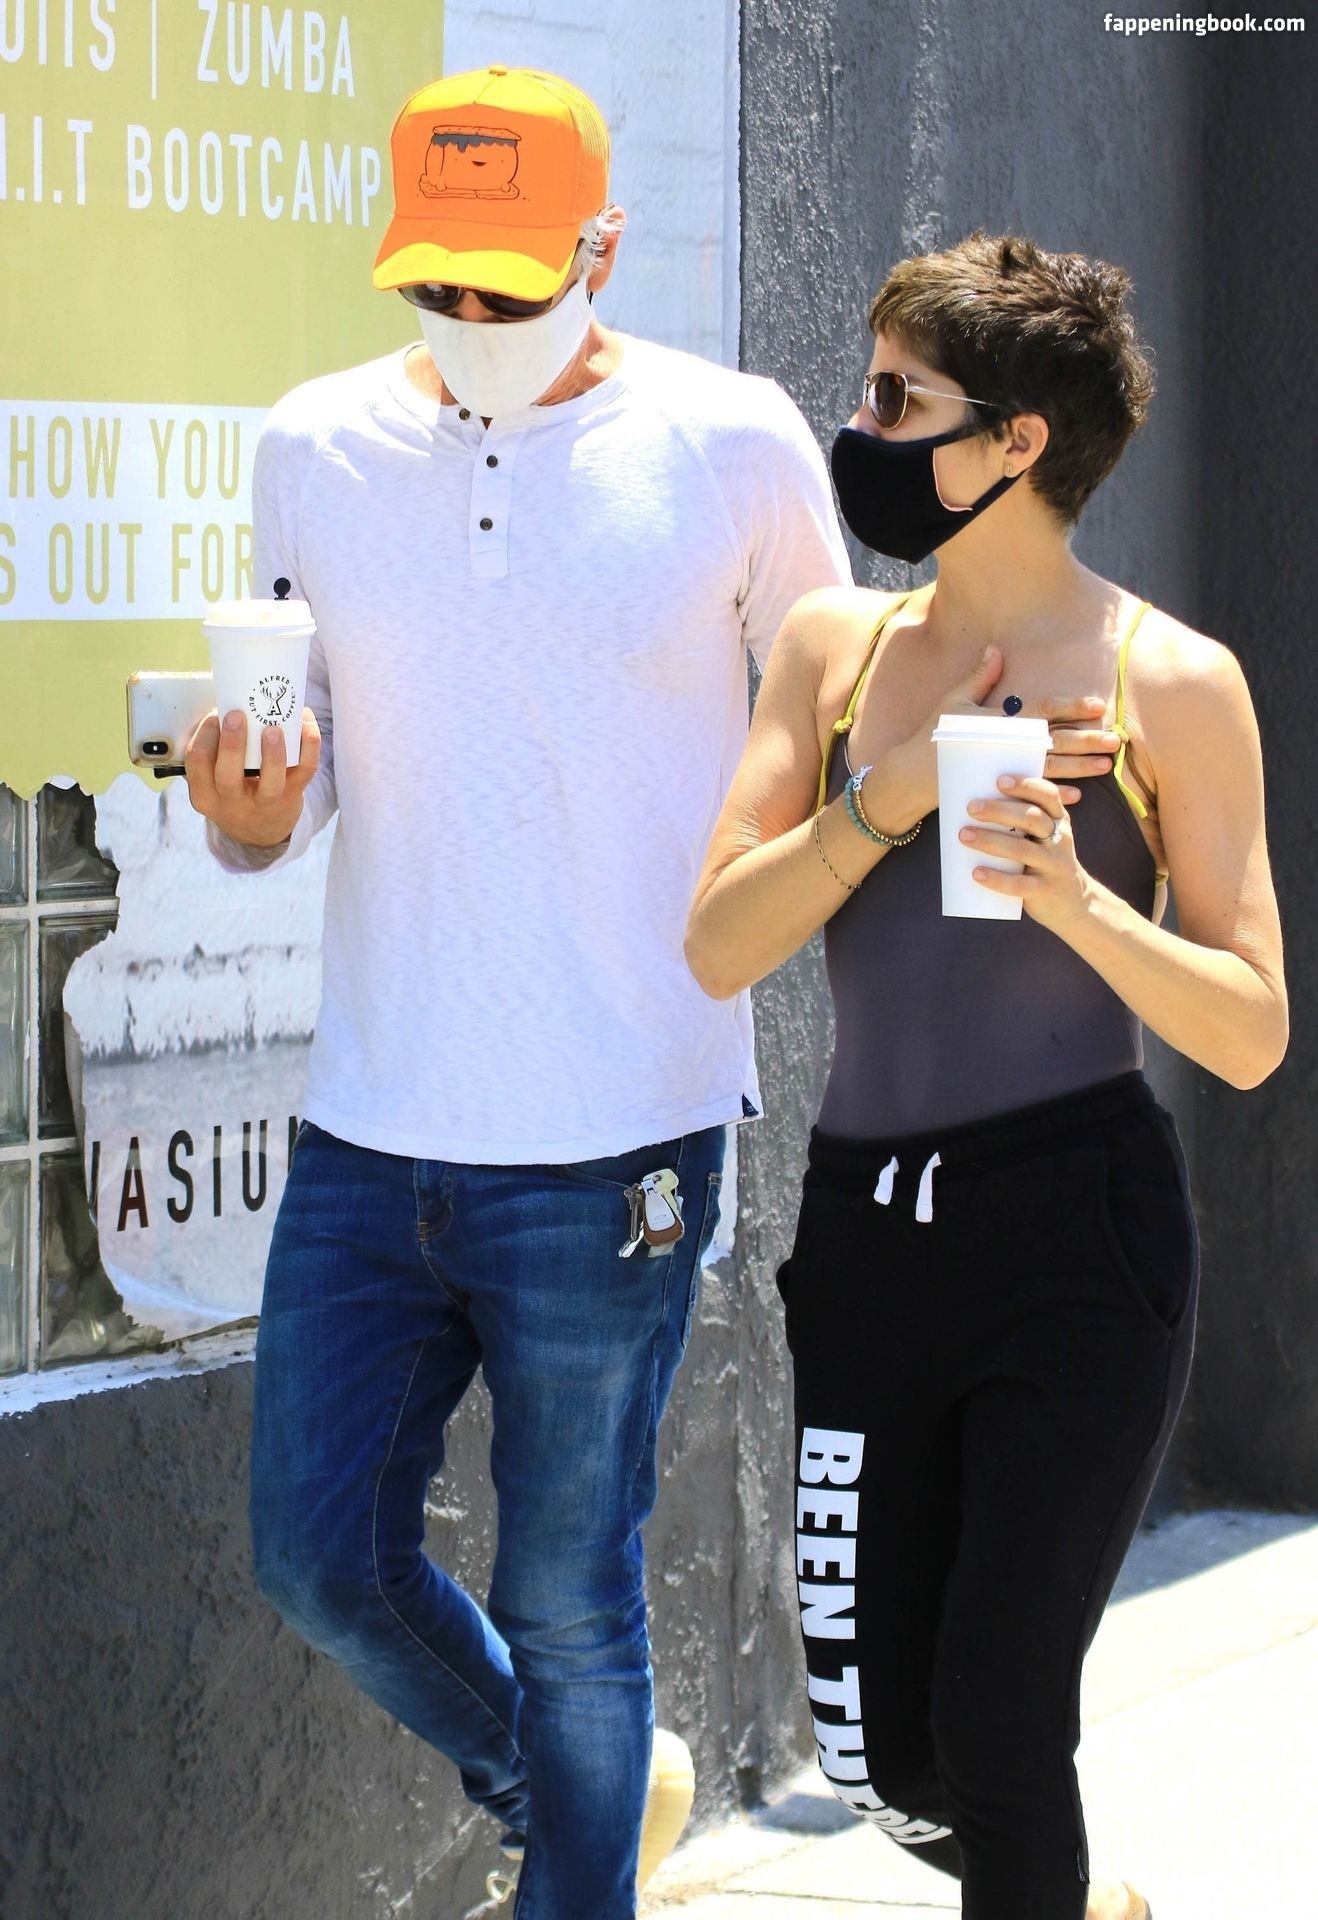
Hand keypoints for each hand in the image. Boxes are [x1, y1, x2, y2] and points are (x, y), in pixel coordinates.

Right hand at [184, 707, 320, 848]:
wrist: (261, 832)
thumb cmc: (233, 791)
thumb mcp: (211, 783)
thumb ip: (213, 752)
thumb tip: (227, 699)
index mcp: (205, 794)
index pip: (196, 764)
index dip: (203, 737)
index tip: (214, 716)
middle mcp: (232, 803)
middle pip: (227, 777)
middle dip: (232, 744)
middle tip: (237, 715)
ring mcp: (265, 803)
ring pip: (270, 783)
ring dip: (272, 753)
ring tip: (273, 728)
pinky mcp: (293, 797)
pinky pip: (304, 772)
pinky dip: (309, 746)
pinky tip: (305, 724)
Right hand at [866, 650, 1117, 831]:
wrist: (912, 776)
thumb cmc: (933, 735)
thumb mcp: (954, 701)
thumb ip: (979, 677)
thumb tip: (996, 650)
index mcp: (1000, 718)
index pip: (1043, 708)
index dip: (1070, 706)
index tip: (1097, 705)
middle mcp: (1007, 743)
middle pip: (1054, 739)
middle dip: (1087, 739)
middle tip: (1115, 739)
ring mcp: (1004, 768)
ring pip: (1050, 767)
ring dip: (1080, 767)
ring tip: (1105, 765)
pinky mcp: (998, 791)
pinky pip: (1032, 793)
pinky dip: (1054, 794)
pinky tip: (1077, 796)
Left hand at [959, 773, 1089, 931]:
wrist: (1074, 905)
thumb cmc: (1046, 863)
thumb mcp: (1045, 839)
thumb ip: (1022, 822)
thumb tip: (973, 801)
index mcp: (1059, 822)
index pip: (1048, 796)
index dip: (1026, 785)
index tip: (999, 780)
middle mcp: (1060, 841)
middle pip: (1032, 819)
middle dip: (1000, 810)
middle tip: (971, 808)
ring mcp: (1054, 866)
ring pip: (1022, 850)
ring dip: (990, 841)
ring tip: (963, 835)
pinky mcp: (1044, 891)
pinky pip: (1019, 884)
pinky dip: (996, 878)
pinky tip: (976, 873)